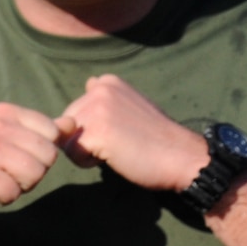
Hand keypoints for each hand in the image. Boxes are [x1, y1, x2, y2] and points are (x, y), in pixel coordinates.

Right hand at [0, 102, 62, 221]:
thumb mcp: (2, 138)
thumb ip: (37, 130)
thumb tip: (72, 123)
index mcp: (5, 112)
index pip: (53, 132)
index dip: (40, 154)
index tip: (15, 158)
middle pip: (48, 155)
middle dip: (33, 173)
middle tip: (4, 174)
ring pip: (35, 174)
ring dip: (19, 187)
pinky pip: (13, 192)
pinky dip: (2, 198)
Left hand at [55, 74, 212, 192]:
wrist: (180, 155)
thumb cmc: (155, 138)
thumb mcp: (130, 106)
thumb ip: (106, 99)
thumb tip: (89, 82)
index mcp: (107, 82)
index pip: (75, 111)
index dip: (90, 129)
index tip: (119, 132)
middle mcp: (100, 89)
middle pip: (66, 124)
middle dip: (84, 140)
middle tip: (118, 144)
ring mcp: (97, 108)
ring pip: (67, 140)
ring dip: (86, 152)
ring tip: (116, 149)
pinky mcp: (97, 130)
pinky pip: (73, 153)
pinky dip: (88, 162)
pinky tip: (114, 156)